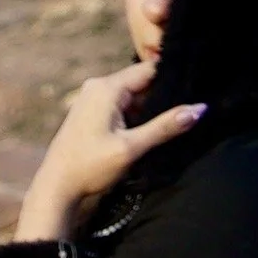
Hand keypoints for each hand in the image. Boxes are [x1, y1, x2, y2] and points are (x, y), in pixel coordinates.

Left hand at [13, 61, 203, 242]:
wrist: (56, 187)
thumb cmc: (90, 167)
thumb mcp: (131, 148)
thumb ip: (165, 127)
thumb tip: (200, 108)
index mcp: (106, 87)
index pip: (149, 70)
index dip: (172, 77)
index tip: (196, 86)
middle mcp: (97, 86)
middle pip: (141, 82)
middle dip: (162, 96)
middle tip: (188, 108)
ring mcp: (91, 98)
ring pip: (132, 96)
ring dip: (148, 109)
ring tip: (172, 121)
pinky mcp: (89, 112)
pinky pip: (120, 105)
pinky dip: (135, 115)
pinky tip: (148, 129)